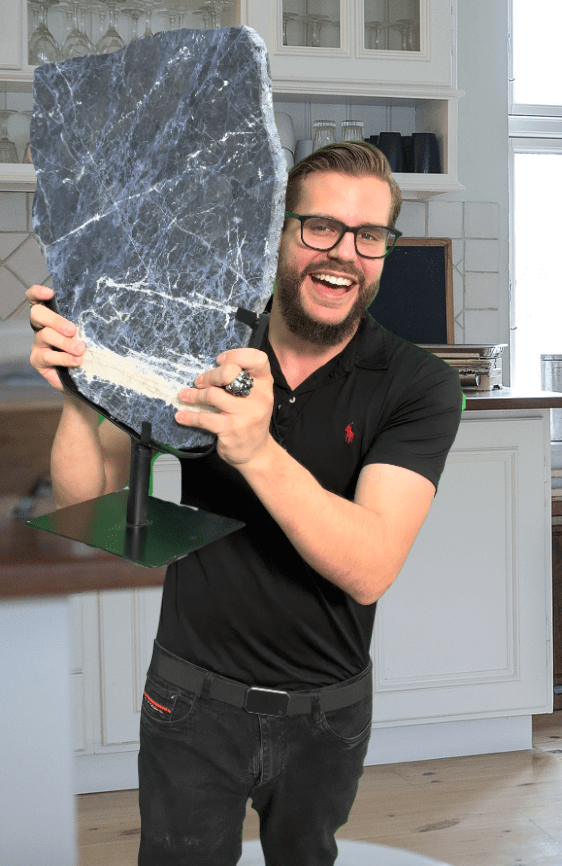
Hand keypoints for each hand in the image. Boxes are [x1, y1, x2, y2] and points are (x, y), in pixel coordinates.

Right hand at [27, 284, 84, 391]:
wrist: (80, 377)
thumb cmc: (85, 350)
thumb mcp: (87, 335)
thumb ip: (87, 325)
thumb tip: (103, 316)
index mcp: (51, 317)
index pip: (37, 299)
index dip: (37, 293)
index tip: (49, 293)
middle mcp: (41, 327)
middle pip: (37, 314)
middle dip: (55, 320)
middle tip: (72, 330)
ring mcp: (38, 344)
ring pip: (45, 336)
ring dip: (64, 342)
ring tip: (80, 349)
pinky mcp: (38, 360)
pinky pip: (47, 357)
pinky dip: (63, 358)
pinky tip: (76, 361)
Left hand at [175, 348, 273, 465]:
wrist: (256, 453)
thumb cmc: (250, 419)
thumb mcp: (255, 397)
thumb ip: (242, 381)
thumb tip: (211, 368)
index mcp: (265, 385)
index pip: (258, 359)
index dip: (237, 355)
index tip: (220, 360)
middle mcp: (259, 397)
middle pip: (230, 373)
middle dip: (209, 375)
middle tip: (198, 382)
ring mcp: (245, 413)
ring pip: (212, 394)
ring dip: (194, 395)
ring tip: (184, 396)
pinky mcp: (231, 429)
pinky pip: (204, 418)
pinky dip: (189, 416)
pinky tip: (181, 416)